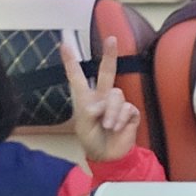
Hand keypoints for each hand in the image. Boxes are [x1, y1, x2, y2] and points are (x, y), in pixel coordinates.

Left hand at [63, 34, 139, 165]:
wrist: (109, 156)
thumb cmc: (92, 141)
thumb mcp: (82, 127)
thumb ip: (89, 112)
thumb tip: (100, 105)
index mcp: (86, 99)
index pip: (78, 77)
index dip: (71, 62)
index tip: (65, 45)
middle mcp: (102, 97)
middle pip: (106, 71)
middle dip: (109, 54)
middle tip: (111, 39)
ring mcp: (117, 104)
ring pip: (116, 94)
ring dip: (111, 112)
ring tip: (107, 126)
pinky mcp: (130, 112)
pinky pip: (127, 108)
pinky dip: (120, 119)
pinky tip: (117, 128)